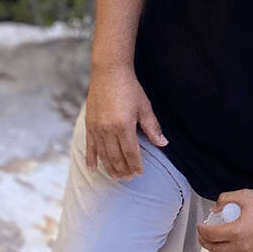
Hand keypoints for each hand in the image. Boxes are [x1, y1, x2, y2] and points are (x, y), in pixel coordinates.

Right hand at [84, 66, 167, 180]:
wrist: (109, 72)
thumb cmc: (129, 88)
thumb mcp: (145, 107)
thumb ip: (153, 128)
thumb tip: (163, 144)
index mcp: (124, 126)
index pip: (131, 153)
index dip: (135, 165)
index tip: (139, 173)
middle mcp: (108, 130)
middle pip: (116, 157)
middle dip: (123, 170)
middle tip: (129, 178)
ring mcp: (96, 128)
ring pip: (103, 155)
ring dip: (110, 168)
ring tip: (116, 177)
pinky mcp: (89, 125)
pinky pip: (89, 146)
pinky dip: (91, 159)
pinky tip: (93, 169)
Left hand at [197, 189, 252, 251]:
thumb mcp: (244, 195)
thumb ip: (225, 199)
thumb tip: (214, 208)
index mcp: (236, 231)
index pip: (211, 235)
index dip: (202, 230)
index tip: (200, 225)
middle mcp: (241, 245)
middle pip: (215, 248)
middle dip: (205, 242)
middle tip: (202, 236)